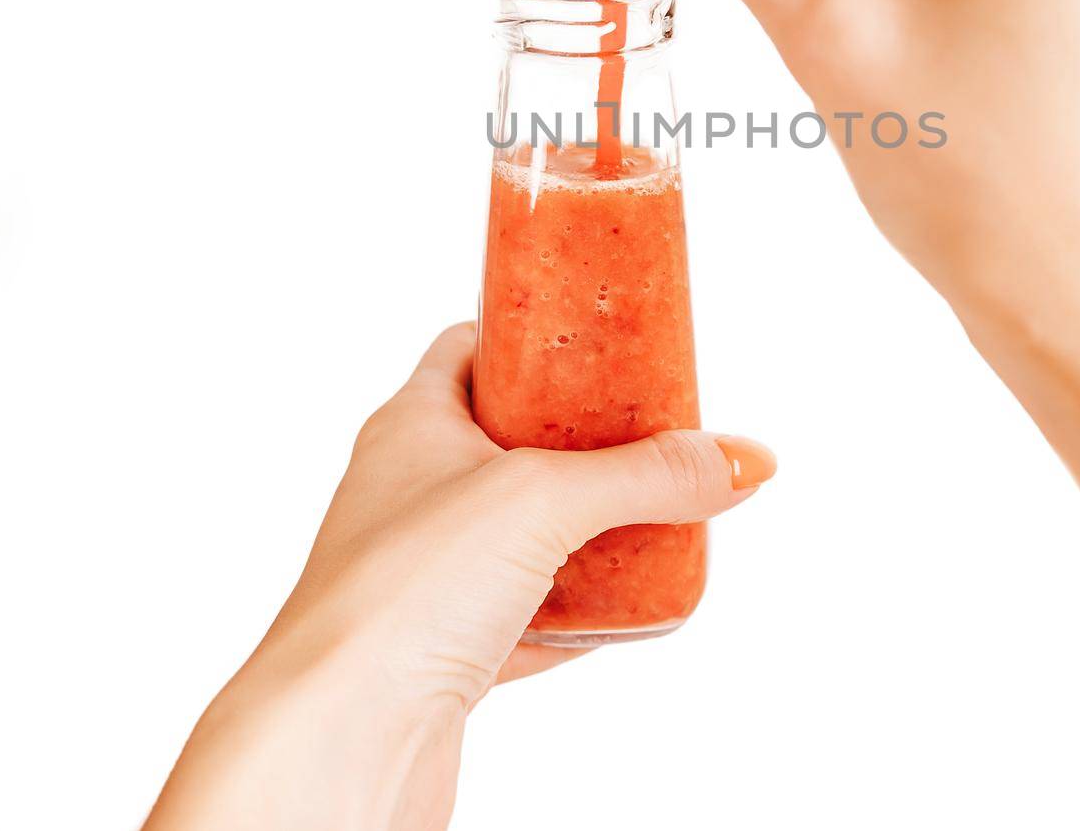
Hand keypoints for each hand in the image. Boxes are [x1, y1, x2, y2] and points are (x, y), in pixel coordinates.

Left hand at [145, 322, 773, 830]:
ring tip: (654, 515)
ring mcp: (425, 575)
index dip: (539, 338)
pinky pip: (525, 618)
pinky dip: (576, 614)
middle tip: (651, 432)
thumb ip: (646, 475)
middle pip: (510, 442)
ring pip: (520, 535)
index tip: (604, 340)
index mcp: (412, 425)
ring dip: (584, 529)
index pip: (474, 348)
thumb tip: (741, 460)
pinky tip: (622, 613)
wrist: (338, 741)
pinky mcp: (443, 653)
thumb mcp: (545, 499)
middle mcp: (410, 492)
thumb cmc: (400, 594)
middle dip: (584, 440)